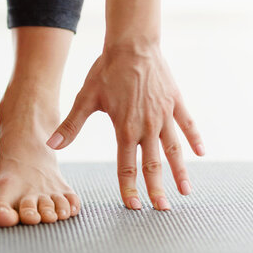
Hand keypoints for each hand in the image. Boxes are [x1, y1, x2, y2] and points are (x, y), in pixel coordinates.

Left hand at [47, 44, 203, 210]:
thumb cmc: (107, 69)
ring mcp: (164, 114)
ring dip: (180, 172)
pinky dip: (195, 139)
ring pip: (174, 150)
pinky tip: (201, 153)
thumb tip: (51, 145)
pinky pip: (188, 124)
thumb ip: (71, 124)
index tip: (133, 206)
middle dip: (157, 190)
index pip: (126, 165)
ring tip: (186, 192)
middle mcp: (147, 126)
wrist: (133, 42)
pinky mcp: (175, 102)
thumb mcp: (86, 97)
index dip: (129, 187)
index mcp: (125, 128)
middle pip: (153, 164)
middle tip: (162, 210)